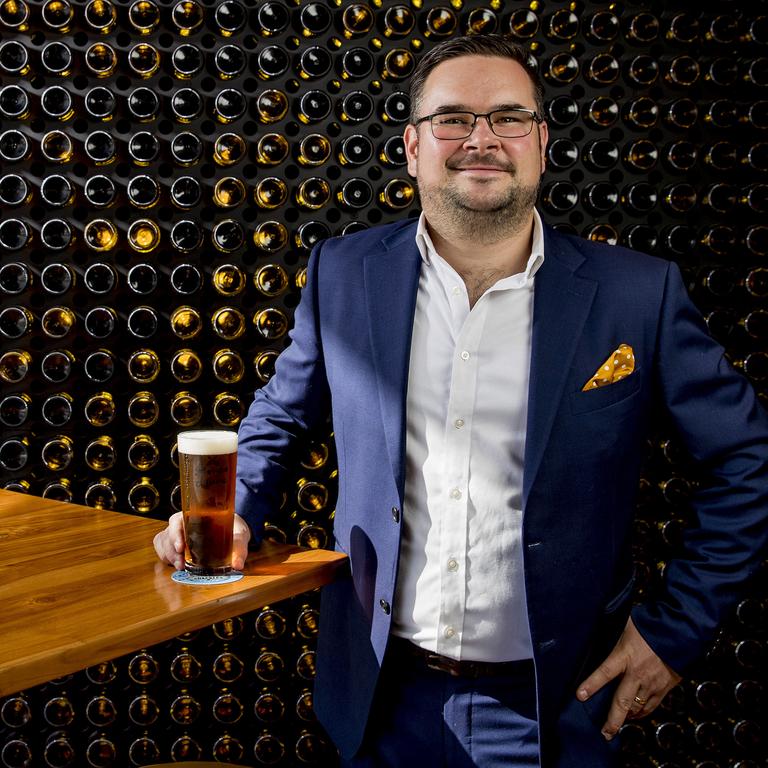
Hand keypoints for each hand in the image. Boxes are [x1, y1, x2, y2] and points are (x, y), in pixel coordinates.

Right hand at [153, 511, 250, 570]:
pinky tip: (175, 563)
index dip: (175, 533)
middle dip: (171, 550)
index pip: (177, 520)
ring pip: (163, 542)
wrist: (233, 531)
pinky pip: (162, 548)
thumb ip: (239, 549)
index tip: (180, 547)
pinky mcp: (175, 543)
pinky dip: (166, 556)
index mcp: (196, 514)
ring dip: (169, 555)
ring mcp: (178, 533)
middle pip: (168, 534)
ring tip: (180, 566)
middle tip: (181, 563)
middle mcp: (184, 523)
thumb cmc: (233, 528)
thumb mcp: (239, 534)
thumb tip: (237, 565)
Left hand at [576, 617, 681, 740]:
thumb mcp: (626, 625)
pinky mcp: (665, 688)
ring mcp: (652, 683)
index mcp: (625, 656)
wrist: (680, 632)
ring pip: (638, 708)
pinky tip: (636, 715)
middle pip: (622, 702)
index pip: (604, 672)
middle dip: (612, 720)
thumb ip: (613, 634)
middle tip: (604, 733)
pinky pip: (652, 706)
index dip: (591, 685)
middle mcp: (638, 673)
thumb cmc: (650, 625)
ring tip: (617, 724)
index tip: (579, 695)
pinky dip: (642, 713)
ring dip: (627, 717)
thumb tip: (597, 629)